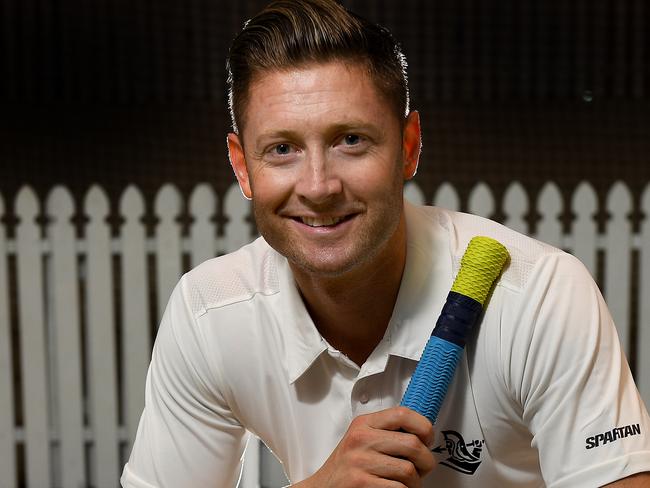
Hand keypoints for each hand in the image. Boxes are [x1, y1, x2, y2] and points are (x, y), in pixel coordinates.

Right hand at [295, 406, 435, 487]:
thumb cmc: (346, 468)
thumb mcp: (361, 440)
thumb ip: (385, 432)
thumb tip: (422, 433)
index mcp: (363, 424)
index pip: (402, 413)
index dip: (423, 426)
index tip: (428, 438)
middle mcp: (361, 440)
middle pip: (413, 444)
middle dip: (426, 461)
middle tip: (423, 468)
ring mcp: (361, 462)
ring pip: (409, 471)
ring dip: (415, 483)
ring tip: (406, 484)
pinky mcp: (361, 484)